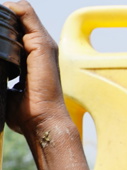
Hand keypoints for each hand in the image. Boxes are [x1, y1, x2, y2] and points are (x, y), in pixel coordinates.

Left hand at [3, 1, 70, 135]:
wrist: (43, 122)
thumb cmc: (27, 114)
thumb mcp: (7, 90)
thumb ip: (1, 78)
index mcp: (32, 59)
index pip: (14, 30)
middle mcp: (40, 49)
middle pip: (16, 19)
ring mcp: (42, 45)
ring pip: (19, 13)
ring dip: (1, 15)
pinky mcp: (41, 44)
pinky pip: (24, 12)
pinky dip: (10, 10)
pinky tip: (0, 17)